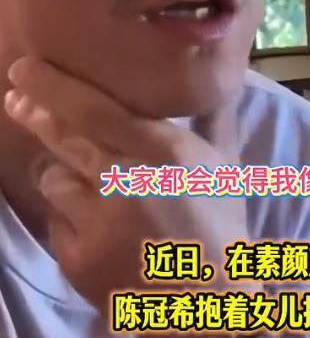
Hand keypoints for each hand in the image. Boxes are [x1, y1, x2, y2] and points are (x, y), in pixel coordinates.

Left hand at [3, 56, 253, 317]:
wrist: (206, 302)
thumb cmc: (219, 227)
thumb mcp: (225, 166)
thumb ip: (215, 118)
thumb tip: (227, 75)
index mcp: (165, 150)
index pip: (95, 109)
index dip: (54, 87)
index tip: (26, 69)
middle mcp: (126, 178)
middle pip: (64, 136)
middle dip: (34, 113)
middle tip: (14, 98)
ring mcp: (98, 219)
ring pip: (54, 178)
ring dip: (61, 174)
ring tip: (82, 181)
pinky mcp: (78, 256)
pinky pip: (56, 220)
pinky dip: (68, 216)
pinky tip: (94, 223)